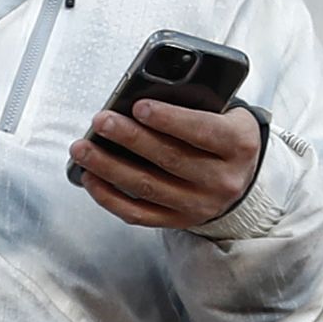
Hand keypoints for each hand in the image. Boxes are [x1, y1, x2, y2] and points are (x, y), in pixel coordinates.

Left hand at [69, 99, 260, 228]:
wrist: (240, 176)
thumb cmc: (222, 134)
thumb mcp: (224, 112)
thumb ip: (193, 104)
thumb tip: (139, 100)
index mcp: (239, 145)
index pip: (203, 131)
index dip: (170, 119)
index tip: (139, 106)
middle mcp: (222, 180)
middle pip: (169, 159)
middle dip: (129, 138)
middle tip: (101, 121)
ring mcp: (199, 205)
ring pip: (147, 187)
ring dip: (109, 167)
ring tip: (83, 149)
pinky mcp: (178, 221)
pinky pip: (137, 214)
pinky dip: (109, 196)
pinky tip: (90, 177)